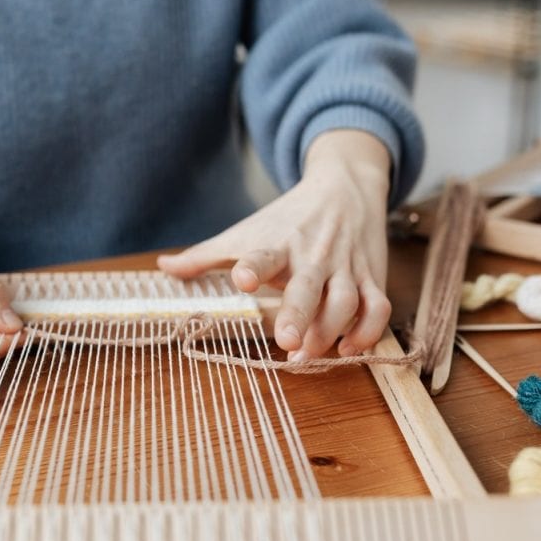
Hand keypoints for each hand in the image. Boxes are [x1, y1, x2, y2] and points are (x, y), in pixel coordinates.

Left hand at [157, 130, 392, 360]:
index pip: (263, 254)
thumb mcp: (245, 231)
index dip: (253, 266)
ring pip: (347, 300)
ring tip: (309, 354)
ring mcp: (346, 266)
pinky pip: (378, 307)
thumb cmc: (287, 217)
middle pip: (310, 285)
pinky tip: (349, 348)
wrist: (346, 185)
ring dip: (331, 330)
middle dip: (299, 313)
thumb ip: (205, 256)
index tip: (243, 278)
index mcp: (278, 244)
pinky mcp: (371, 276)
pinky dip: (369, 330)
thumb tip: (162, 267)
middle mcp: (313, 255)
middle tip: (287, 341)